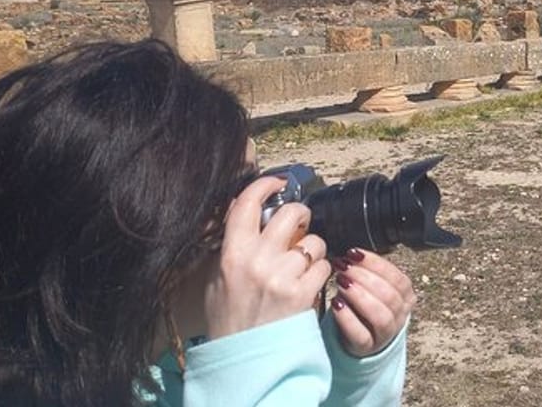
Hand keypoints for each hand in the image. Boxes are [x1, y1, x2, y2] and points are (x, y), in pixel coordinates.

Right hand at [204, 176, 331, 340]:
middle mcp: (257, 260)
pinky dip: (320, 274)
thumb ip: (233, 245)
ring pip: (314, 242)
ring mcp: (281, 276)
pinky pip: (323, 267)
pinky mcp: (303, 292)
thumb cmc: (230, 319)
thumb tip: (245, 211)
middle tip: (300, 228)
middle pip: (292, 214)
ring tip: (301, 268)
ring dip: (313, 251)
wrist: (244, 358)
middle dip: (301, 216)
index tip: (278, 182)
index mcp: (232, 253)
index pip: (247, 203)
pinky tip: (308, 285)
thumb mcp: (218, 278)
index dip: (265, 185)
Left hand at [330, 248, 415, 357]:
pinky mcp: (367, 347)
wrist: (360, 339)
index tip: (354, 254)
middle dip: (365, 277)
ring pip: (381, 316)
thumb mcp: (374, 287)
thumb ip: (369, 272)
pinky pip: (361, 334)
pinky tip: (336, 304)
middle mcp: (400, 315)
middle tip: (344, 267)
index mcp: (406, 297)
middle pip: (390, 295)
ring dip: (359, 296)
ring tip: (341, 283)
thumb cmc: (365, 307)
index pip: (398, 278)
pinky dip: (348, 318)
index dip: (376, 263)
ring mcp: (385, 334)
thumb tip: (352, 255)